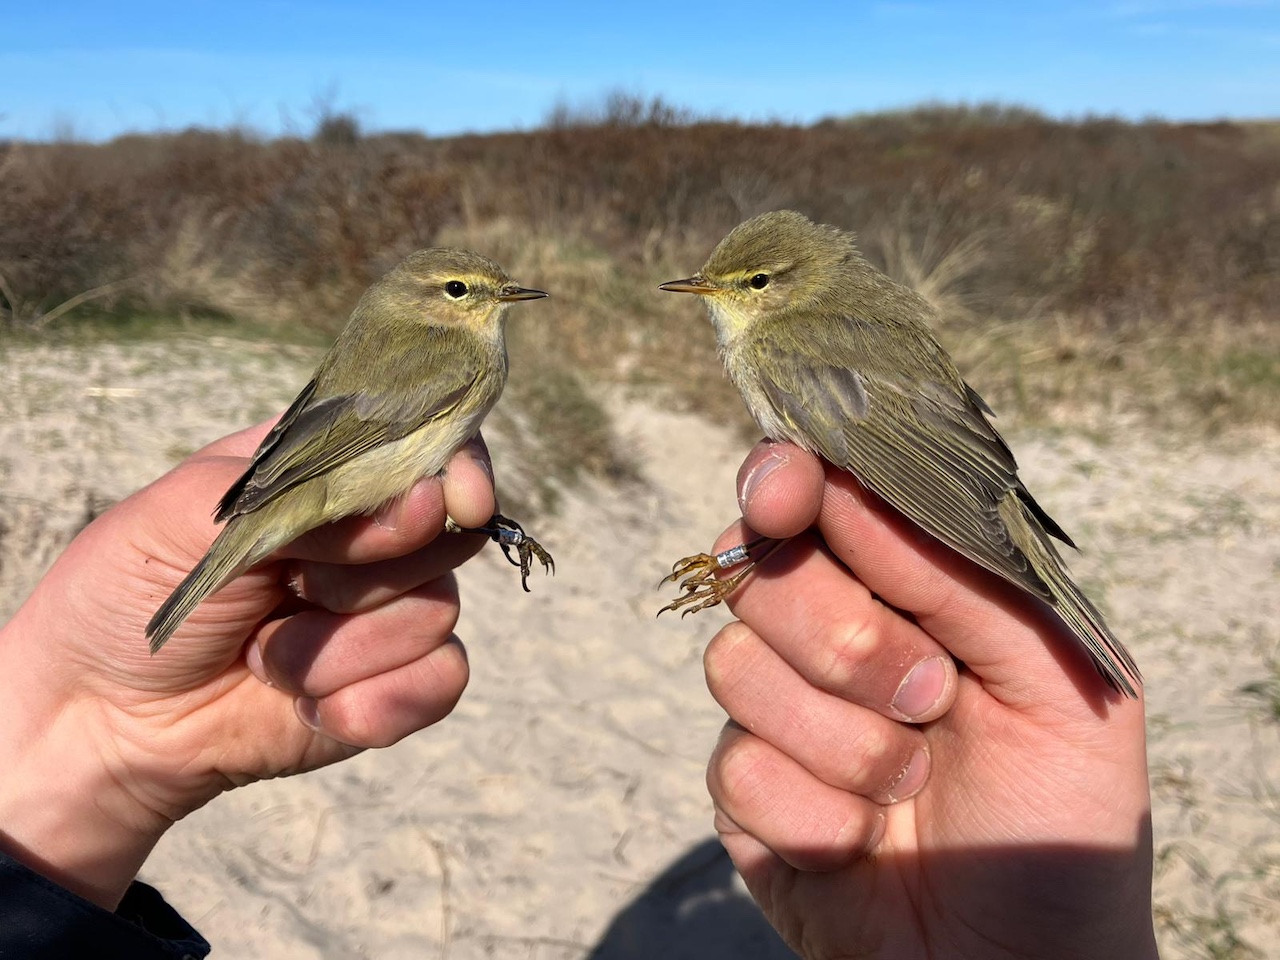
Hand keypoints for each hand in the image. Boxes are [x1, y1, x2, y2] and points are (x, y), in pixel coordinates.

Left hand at [0, 421, 495, 909]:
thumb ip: (310, 494)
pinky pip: (438, 682)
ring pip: (436, 611)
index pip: (426, 441)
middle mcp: (370, 535)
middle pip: (448, 530)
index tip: (457, 497)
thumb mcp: (193, 514)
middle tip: (290, 586)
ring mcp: (383, 612)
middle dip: (370, 568)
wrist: (99, 721)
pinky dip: (374, 701)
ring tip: (265, 655)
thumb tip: (424, 505)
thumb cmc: (129, 595)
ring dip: (341, 647)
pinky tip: (309, 707)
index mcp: (326, 468)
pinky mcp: (391, 686)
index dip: (456, 465)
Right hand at [703, 441, 1156, 959]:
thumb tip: (843, 492)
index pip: (812, 502)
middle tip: (931, 693)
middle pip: (759, 572)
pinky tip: (866, 841)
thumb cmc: (1059, 810)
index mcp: (898, 588)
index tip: (789, 494)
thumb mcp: (1055, 673)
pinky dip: (820, 813)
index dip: (787, 482)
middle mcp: (824, 637)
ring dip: (847, 741)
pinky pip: (736, 768)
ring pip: (735, 666)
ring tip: (913, 782)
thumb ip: (961, 574)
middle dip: (848, 640)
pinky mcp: (743, 795)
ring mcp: (777, 714)